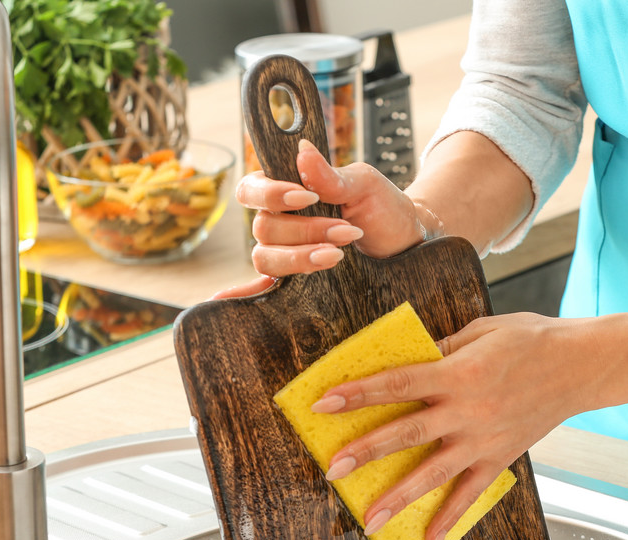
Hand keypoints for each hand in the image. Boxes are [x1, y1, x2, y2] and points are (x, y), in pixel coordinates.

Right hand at [235, 140, 432, 277]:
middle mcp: (279, 221)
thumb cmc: (383, 207)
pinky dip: (241, 294)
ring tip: (338, 254)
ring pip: (265, 258)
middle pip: (263, 228)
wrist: (405, 242)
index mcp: (287, 191)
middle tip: (346, 231)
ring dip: (300, 257)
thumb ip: (332, 174)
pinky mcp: (295, 280)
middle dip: (305, 230)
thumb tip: (303, 150)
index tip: (307, 198)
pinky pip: (260, 288)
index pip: (252, 189)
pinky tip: (223, 302)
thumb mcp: (364, 185)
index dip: (271, 195)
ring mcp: (285, 252)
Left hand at [311, 313, 595, 539]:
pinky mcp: (500, 457)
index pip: (397, 383)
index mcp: (458, 372)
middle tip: (332, 468)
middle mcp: (467, 410)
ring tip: (369, 519)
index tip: (324, 403)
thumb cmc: (531, 338)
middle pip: (406, 433)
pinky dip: (449, 519)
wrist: (582, 365)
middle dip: (365, 451)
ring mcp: (483, 439)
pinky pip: (470, 494)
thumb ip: (442, 350)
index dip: (358, 393)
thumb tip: (407, 363)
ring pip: (433, 473)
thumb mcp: (481, 331)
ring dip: (398, 496)